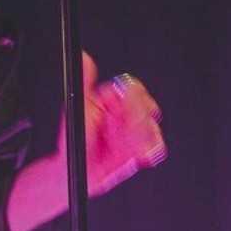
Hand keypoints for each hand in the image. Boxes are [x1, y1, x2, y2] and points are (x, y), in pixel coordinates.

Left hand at [77, 53, 166, 195]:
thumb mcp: (79, 109)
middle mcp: (124, 113)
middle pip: (145, 107)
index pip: (131, 88)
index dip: (134, 98)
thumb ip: (86, 82)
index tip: (130, 109)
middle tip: (130, 133)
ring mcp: (132, 130)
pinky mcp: (139, 147)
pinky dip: (152, 149)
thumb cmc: (75, 140)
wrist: (77, 171)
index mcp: (111, 99)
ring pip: (152, 126)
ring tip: (132, 148)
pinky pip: (155, 144)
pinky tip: (141, 155)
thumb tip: (84, 58)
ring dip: (145, 137)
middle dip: (139, 121)